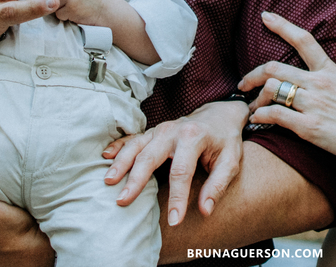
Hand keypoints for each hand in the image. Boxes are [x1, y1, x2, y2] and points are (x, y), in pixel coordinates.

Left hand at [51, 0, 104, 25]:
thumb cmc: (94, 1)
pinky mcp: (70, 9)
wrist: (105, 12)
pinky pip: (58, 14)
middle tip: (72, 5)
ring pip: (55, 3)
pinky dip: (64, 17)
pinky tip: (73, 15)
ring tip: (73, 10)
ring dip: (61, 9)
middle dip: (61, 1)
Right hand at [101, 99, 248, 226]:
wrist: (219, 115)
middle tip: (123, 201)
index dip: (177, 198)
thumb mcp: (231, 161)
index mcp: (193, 137)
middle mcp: (172, 131)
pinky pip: (132, 138)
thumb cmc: (225, 141)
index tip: (173, 221)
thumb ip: (218, 185)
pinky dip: (118, 147)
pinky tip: (105, 157)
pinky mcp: (152, 132)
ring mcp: (159, 130)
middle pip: (150, 157)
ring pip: (136, 146)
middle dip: (136, 180)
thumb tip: (205, 210)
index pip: (181, 172)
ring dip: (121, 163)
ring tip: (108, 182)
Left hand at [238, 11, 335, 166]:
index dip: (282, 25)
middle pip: (274, 67)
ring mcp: (313, 103)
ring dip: (255, 99)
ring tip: (253, 109)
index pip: (304, 40)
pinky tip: (258, 121)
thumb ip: (329, 84)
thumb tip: (314, 86)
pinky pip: (274, 114)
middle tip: (243, 83)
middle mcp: (319, 83)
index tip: (265, 16)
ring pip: (271, 88)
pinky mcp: (309, 126)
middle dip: (252, 75)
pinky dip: (261, 116)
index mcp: (330, 71)